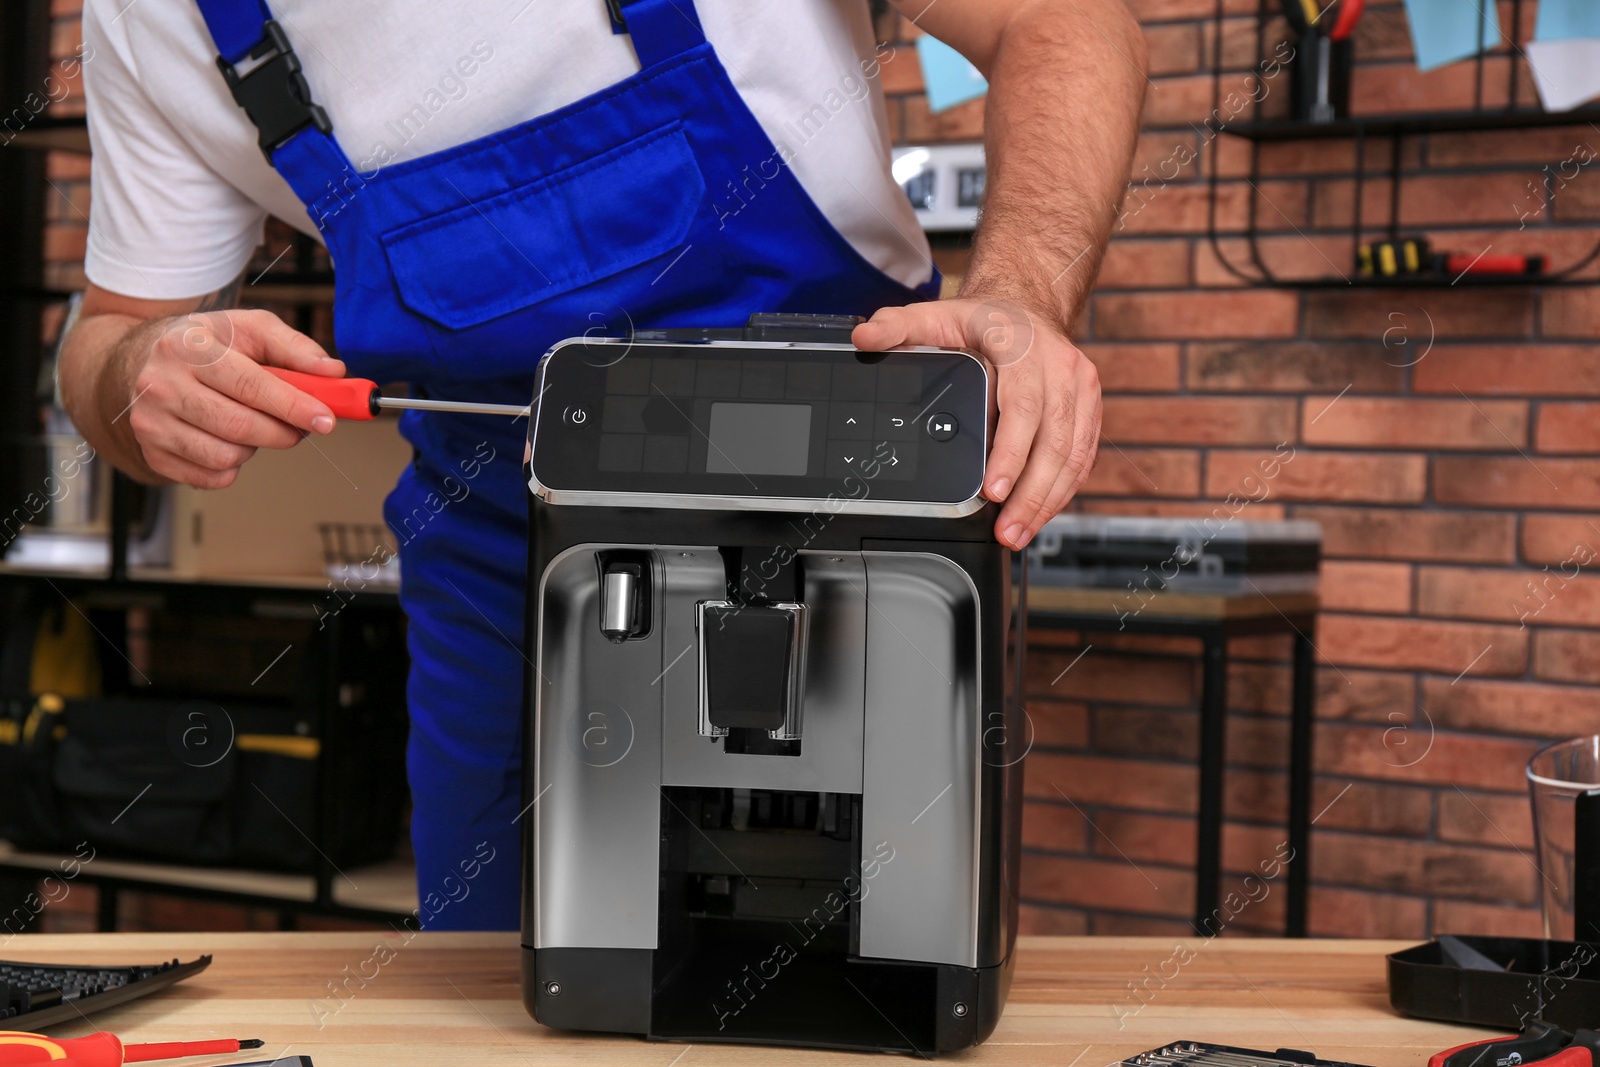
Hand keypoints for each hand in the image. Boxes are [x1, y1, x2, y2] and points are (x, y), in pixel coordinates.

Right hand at [125, 308, 345, 488]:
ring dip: (255, 447)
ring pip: (226, 456)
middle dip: (283, 432)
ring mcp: (151, 421)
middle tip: (299, 426)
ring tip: (251, 423)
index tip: (326, 420)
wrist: (147, 361)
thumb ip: (294, 347)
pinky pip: (211, 476)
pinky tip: (228, 439)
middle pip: (239, 426)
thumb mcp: (250, 329)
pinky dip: (232, 466)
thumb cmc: (210, 345)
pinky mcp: (152, 452)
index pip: (250, 385)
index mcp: (188, 347)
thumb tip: (333, 372)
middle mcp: (162, 384)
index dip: (294, 406)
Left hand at [853, 298, 1100, 549]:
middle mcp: (1060, 368)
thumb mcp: (936, 315)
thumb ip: (898, 327)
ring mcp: (1080, 389)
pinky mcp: (1090, 407)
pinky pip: (1083, 456)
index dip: (1012, 452)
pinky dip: (1062, 490)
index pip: (1023, 406)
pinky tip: (1040, 514)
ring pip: (1073, 455)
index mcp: (1024, 348)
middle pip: (1054, 441)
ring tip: (1018, 533)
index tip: (994, 490)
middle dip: (1031, 494)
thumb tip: (864, 339)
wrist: (1026, 305)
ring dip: (1047, 501)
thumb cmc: (982, 320)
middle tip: (1007, 530)